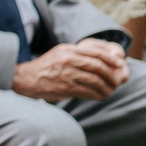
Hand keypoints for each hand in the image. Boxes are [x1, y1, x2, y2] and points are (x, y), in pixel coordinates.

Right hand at [11, 39, 127, 101]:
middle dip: (111, 75)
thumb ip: (79, 55)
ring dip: (106, 87)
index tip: (119, 65)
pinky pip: (87, 91)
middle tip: (117, 81)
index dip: (111, 59)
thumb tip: (104, 61)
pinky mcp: (65, 87)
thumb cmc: (47, 67)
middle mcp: (68, 60)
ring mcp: (66, 74)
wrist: (26, 79)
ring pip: (95, 80)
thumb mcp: (61, 53)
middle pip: (98, 66)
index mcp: (69, 50)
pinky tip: (101, 95)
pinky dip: (97, 94)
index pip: (96, 52)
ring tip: (110, 90)